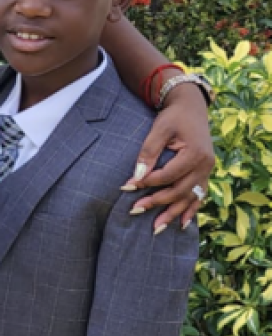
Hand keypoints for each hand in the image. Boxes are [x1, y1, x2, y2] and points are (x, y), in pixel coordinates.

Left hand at [123, 83, 213, 231]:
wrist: (192, 108)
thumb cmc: (173, 117)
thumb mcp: (159, 129)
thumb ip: (148, 152)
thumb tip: (136, 176)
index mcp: (195, 154)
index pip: (169, 175)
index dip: (149, 182)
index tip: (128, 186)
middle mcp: (205, 166)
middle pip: (179, 190)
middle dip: (157, 202)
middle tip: (135, 210)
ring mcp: (208, 171)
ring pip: (190, 198)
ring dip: (173, 213)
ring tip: (156, 227)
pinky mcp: (205, 174)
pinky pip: (199, 196)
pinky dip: (190, 210)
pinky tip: (181, 225)